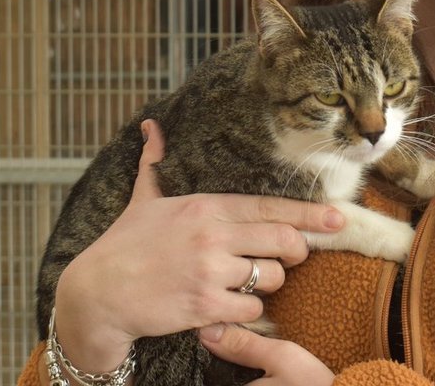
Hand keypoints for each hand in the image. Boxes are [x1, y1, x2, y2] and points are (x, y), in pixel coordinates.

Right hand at [50, 119, 345, 374]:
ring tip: (243, 281)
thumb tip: (150, 127)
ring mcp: (210, 272)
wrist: (96, 294)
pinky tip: (225, 304)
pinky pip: (252, 307)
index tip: (338, 218)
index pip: (269, 207)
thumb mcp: (141, 200)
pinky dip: (246, 309)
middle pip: (282, 241)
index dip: (308, 213)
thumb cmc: (123, 246)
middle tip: (290, 256)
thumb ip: (154, 164)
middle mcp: (212, 236)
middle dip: (295, 251)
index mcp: (204, 206)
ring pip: (271, 277)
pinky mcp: (206, 305)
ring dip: (266, 283)